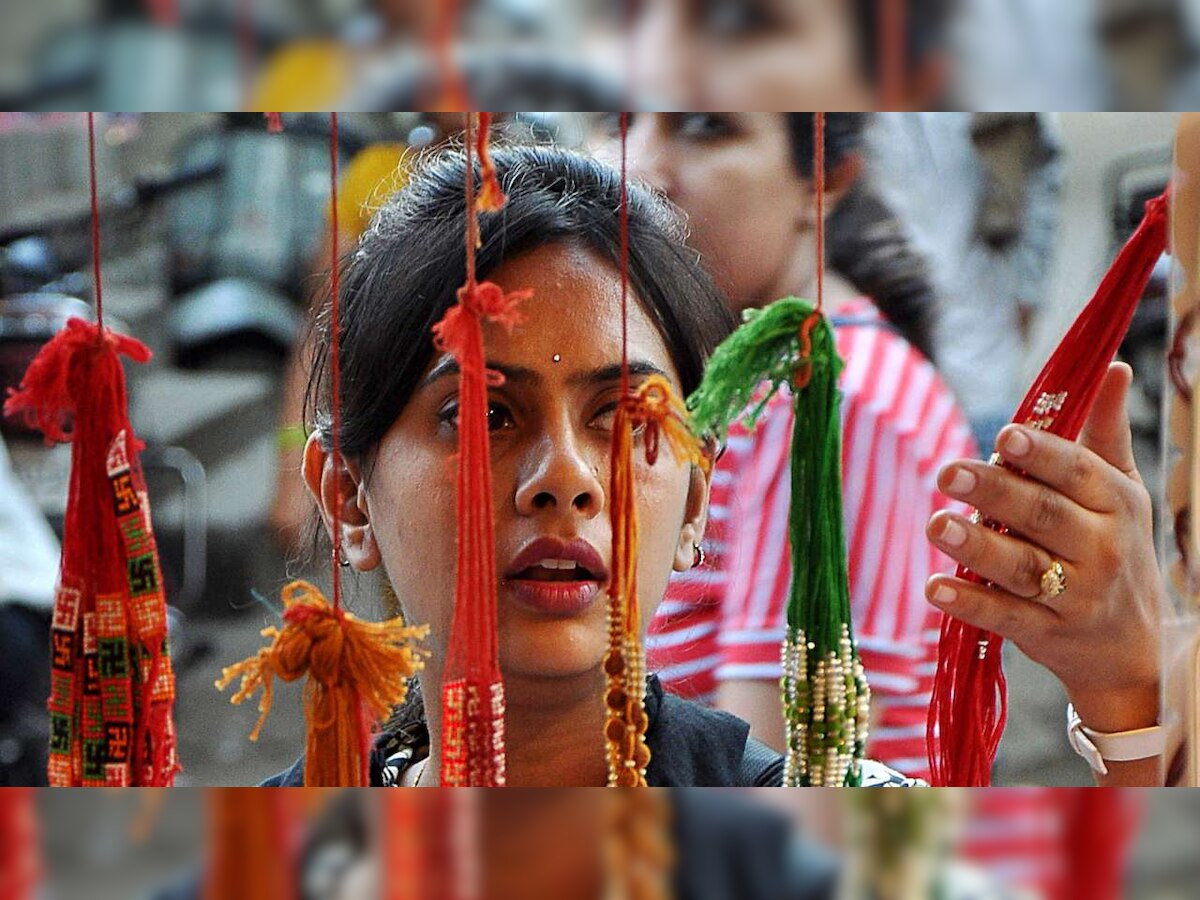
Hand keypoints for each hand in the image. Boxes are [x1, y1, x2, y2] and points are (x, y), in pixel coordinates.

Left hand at [925, 363, 1161, 734]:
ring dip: (977, 548)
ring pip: (1023, 568)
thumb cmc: (1114, 549)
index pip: (1076, 472)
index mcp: (1114, 503)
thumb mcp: (1121, 491)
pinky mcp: (1048, 635)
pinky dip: (970, 604)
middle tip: (946, 473)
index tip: (1002, 436)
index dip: (1040, 454)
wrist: (1132, 648)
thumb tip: (1113, 366)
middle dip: (994, 493)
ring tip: (936, 525)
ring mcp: (1076, 596)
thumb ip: (1106, 432)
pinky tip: (935, 588)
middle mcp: (1100, 548)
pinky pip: (1007, 617)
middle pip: (1043, 515)